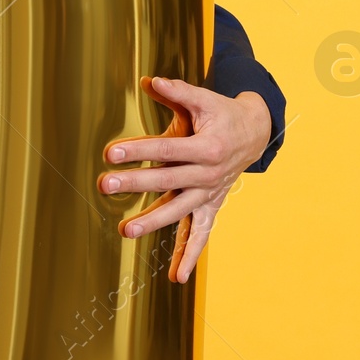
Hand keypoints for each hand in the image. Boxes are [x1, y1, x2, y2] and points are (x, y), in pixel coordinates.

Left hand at [97, 76, 271, 283]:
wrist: (255, 133)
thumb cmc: (222, 113)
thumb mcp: (204, 98)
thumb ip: (177, 91)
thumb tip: (149, 80)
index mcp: (207, 147)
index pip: (166, 150)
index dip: (138, 151)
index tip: (110, 152)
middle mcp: (209, 174)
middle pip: (167, 182)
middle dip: (134, 185)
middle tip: (103, 185)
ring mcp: (210, 194)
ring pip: (180, 212)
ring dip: (153, 222)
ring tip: (126, 231)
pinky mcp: (211, 206)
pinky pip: (202, 234)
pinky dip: (190, 255)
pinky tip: (176, 278)